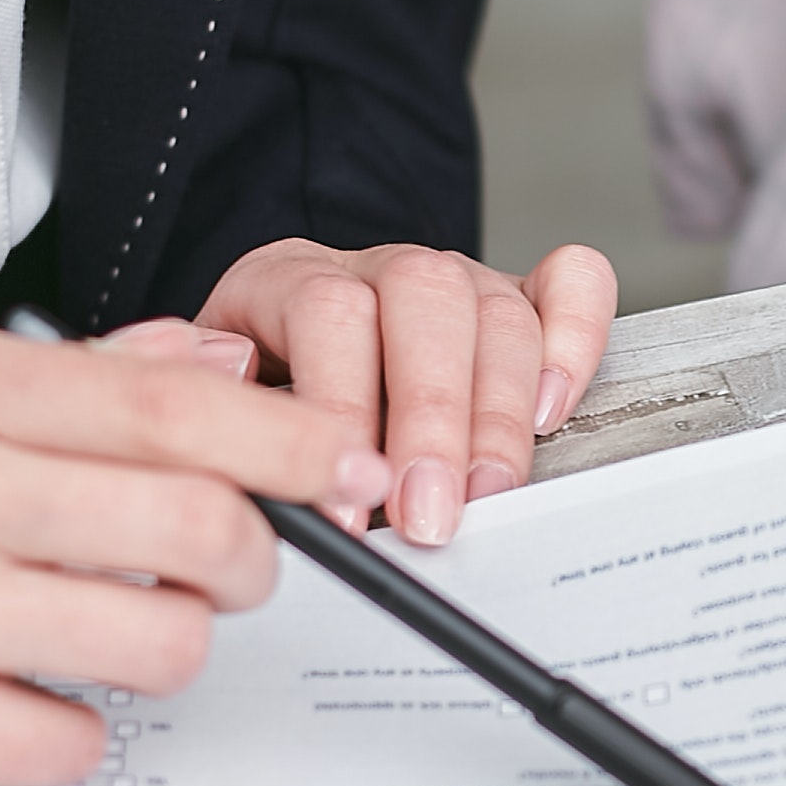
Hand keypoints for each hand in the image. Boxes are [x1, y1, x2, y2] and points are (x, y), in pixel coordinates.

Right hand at [0, 322, 392, 785]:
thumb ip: (53, 381)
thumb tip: (212, 367)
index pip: (171, 404)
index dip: (290, 442)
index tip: (344, 468)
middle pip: (198, 524)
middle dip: (248, 563)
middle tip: (224, 577)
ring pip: (157, 640)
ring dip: (159, 654)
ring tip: (96, 640)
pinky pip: (71, 742)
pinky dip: (66, 736)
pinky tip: (10, 708)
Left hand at [194, 241, 617, 545]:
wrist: (282, 359)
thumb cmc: (252, 402)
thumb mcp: (210, 408)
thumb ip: (218, 414)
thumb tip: (251, 437)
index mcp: (288, 278)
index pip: (327, 313)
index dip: (341, 411)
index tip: (345, 507)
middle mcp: (380, 268)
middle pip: (424, 302)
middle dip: (432, 420)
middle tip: (426, 516)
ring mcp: (458, 279)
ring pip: (498, 310)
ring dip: (498, 415)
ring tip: (484, 496)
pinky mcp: (520, 298)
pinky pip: (572, 284)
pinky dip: (575, 342)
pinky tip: (552, 411)